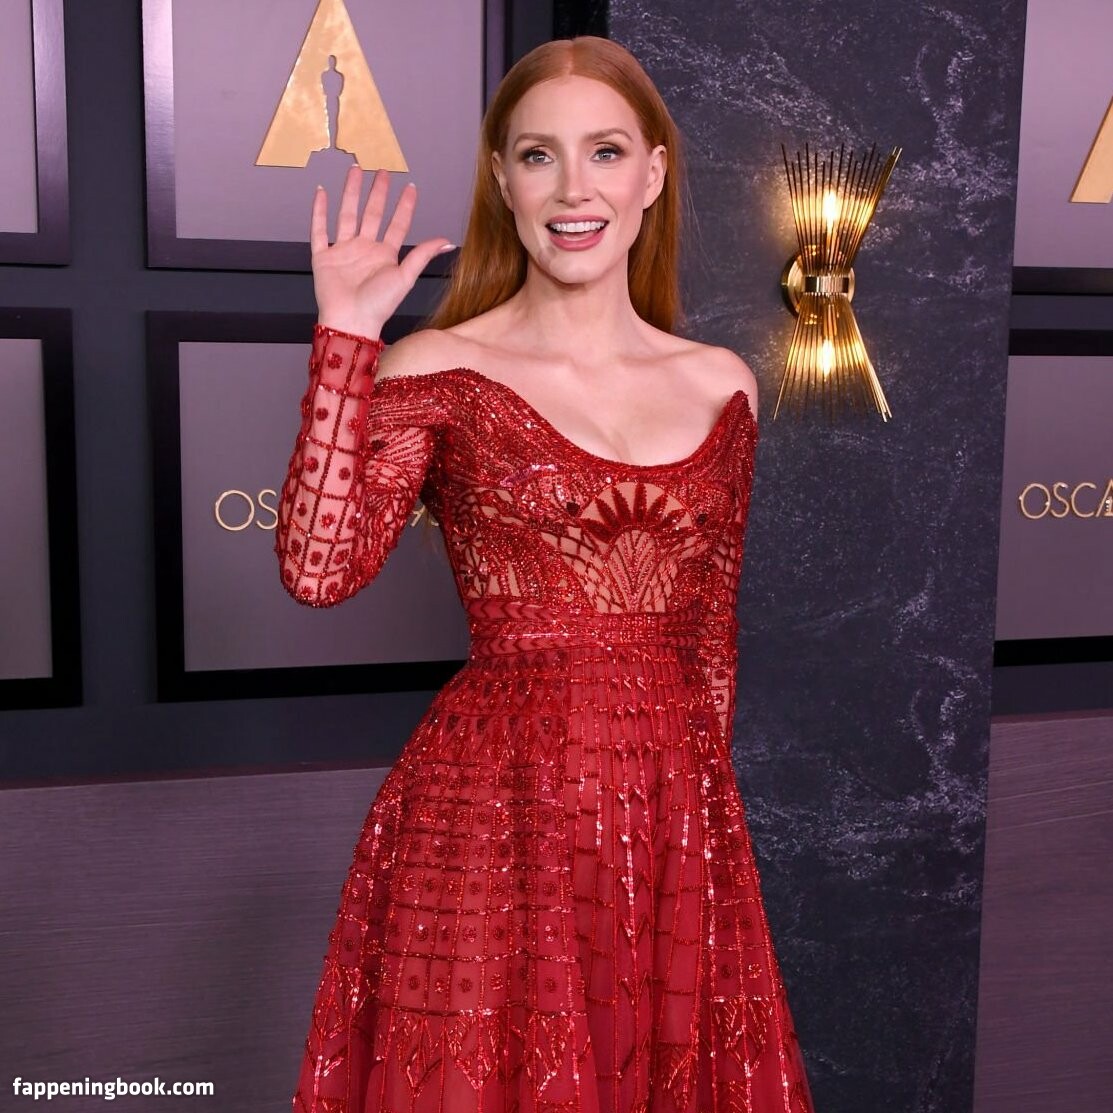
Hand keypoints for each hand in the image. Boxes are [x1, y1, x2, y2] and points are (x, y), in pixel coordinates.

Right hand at [310, 165, 454, 337]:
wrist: (352, 320)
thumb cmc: (380, 304)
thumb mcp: (405, 277)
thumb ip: (422, 255)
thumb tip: (447, 241)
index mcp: (385, 255)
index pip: (397, 224)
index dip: (404, 206)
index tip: (411, 187)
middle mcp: (365, 249)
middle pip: (372, 213)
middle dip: (377, 192)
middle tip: (382, 170)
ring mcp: (344, 252)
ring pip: (347, 214)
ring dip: (350, 193)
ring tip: (354, 171)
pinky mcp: (324, 257)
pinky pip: (320, 230)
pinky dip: (318, 212)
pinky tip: (321, 192)